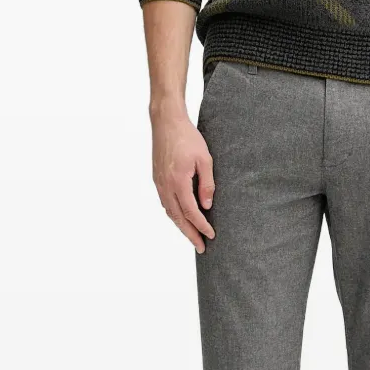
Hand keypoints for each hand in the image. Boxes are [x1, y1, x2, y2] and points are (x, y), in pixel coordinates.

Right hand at [150, 105, 215, 252]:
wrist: (166, 122)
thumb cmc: (188, 137)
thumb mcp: (205, 159)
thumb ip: (207, 184)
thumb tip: (207, 207)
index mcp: (178, 182)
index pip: (191, 212)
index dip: (202, 226)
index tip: (211, 236)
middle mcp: (165, 186)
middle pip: (178, 218)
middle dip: (190, 235)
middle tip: (201, 248)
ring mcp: (159, 183)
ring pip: (169, 212)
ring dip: (181, 226)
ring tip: (192, 237)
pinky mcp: (157, 179)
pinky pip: (165, 203)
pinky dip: (174, 214)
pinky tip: (181, 218)